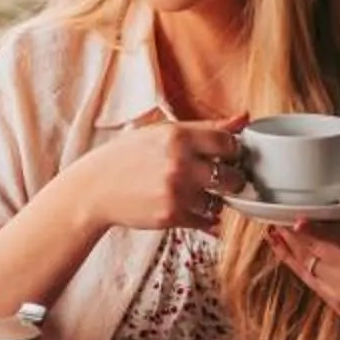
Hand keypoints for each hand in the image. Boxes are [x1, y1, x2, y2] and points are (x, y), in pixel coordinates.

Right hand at [74, 110, 247, 235]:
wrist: (96, 188)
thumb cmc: (129, 156)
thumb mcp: (162, 132)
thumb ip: (205, 127)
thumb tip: (244, 118)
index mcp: (178, 136)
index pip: (229, 143)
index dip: (232, 151)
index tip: (226, 156)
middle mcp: (180, 163)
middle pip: (233, 177)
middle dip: (232, 180)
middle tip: (221, 179)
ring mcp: (177, 192)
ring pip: (219, 202)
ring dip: (214, 200)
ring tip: (196, 193)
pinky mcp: (172, 216)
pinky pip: (205, 220)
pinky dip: (201, 217)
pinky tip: (186, 206)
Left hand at [263, 151, 339, 336]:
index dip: (319, 230)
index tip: (298, 219)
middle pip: (317, 246)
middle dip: (293, 225)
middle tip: (275, 200)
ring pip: (306, 259)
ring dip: (287, 237)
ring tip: (271, 214)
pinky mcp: (332, 302)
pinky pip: (303, 274)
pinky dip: (287, 255)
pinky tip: (275, 238)